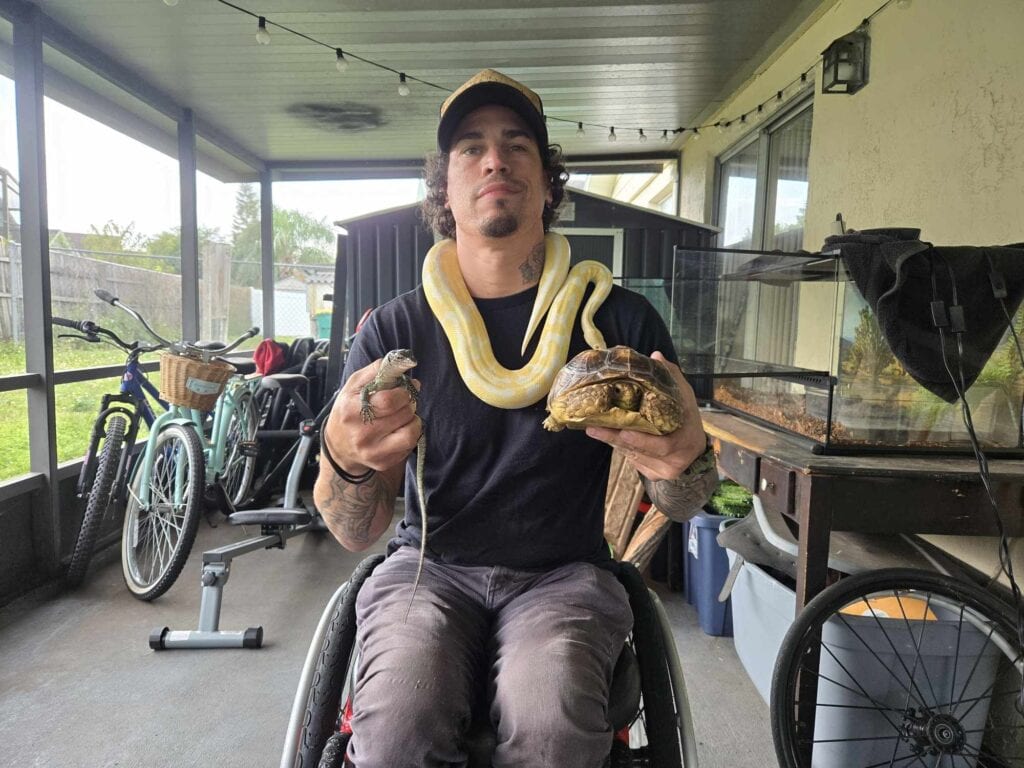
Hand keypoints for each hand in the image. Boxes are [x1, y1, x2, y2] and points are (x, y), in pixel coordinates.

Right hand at [323, 356, 421, 474]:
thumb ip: (373, 372)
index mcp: (352, 411)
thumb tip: (394, 362)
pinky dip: (411, 433)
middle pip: (403, 414)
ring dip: (413, 419)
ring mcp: (373, 451)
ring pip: (410, 432)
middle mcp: (362, 433)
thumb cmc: (348, 412)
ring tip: (405, 414)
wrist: (339, 447)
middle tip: (406, 400)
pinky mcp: (383, 462)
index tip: (408, 386)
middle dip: (410, 403)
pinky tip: (401, 428)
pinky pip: (409, 446)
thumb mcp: (352, 387)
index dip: (404, 391)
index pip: (389, 400)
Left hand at [585, 351, 706, 480]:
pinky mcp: (653, 476)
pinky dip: (621, 447)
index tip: (622, 432)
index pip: (662, 445)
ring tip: (594, 428)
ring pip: (632, 456)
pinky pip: (632, 461)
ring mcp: (663, 471)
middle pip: (640, 451)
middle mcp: (674, 461)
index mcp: (685, 440)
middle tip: (593, 427)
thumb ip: (671, 377)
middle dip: (615, 438)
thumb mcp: (684, 397)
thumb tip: (655, 355)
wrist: (696, 450)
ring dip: (614, 442)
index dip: (641, 440)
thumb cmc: (688, 419)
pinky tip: (610, 436)